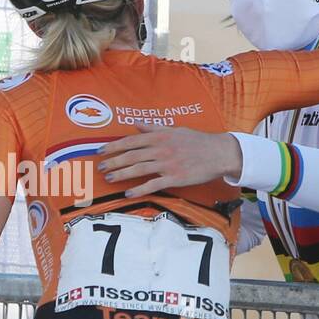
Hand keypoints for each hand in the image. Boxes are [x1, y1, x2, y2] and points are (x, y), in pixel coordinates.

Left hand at [97, 124, 242, 197]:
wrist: (218, 153)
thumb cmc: (197, 141)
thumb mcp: (175, 129)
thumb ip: (154, 128)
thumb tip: (137, 125)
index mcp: (160, 136)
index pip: (131, 141)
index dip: (114, 146)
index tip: (101, 151)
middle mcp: (160, 149)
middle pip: (131, 155)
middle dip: (113, 161)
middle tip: (100, 167)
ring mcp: (167, 164)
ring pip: (138, 169)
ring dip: (121, 174)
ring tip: (109, 178)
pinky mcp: (175, 178)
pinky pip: (153, 184)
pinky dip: (139, 189)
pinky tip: (127, 193)